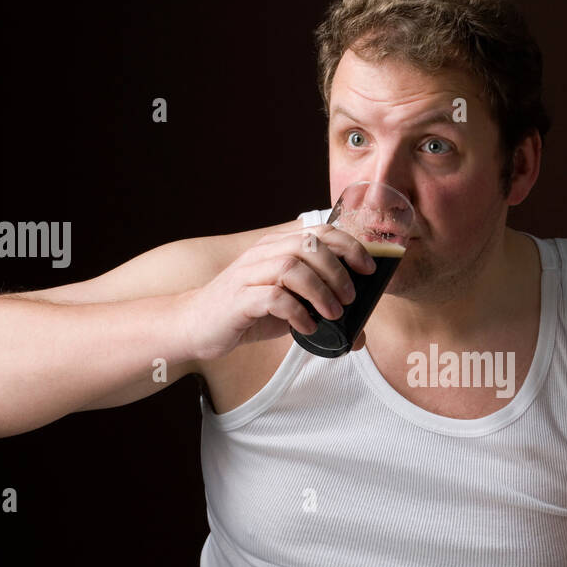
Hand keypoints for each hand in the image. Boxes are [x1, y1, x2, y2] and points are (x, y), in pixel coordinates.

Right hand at [177, 225, 373, 360]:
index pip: (320, 232)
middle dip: (338, 271)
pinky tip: (307, 328)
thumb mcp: (289, 308)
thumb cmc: (248, 313)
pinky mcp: (239, 299)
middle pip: (309, 246)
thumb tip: (361, 334)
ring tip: (333, 314)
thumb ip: (320, 310)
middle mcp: (263, 254)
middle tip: (351, 299)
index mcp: (278, 247)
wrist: (197, 325)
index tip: (369, 269)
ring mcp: (249, 275)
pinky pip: (274, 298)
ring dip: (321, 292)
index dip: (350, 246)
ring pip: (292, 268)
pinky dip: (297, 313)